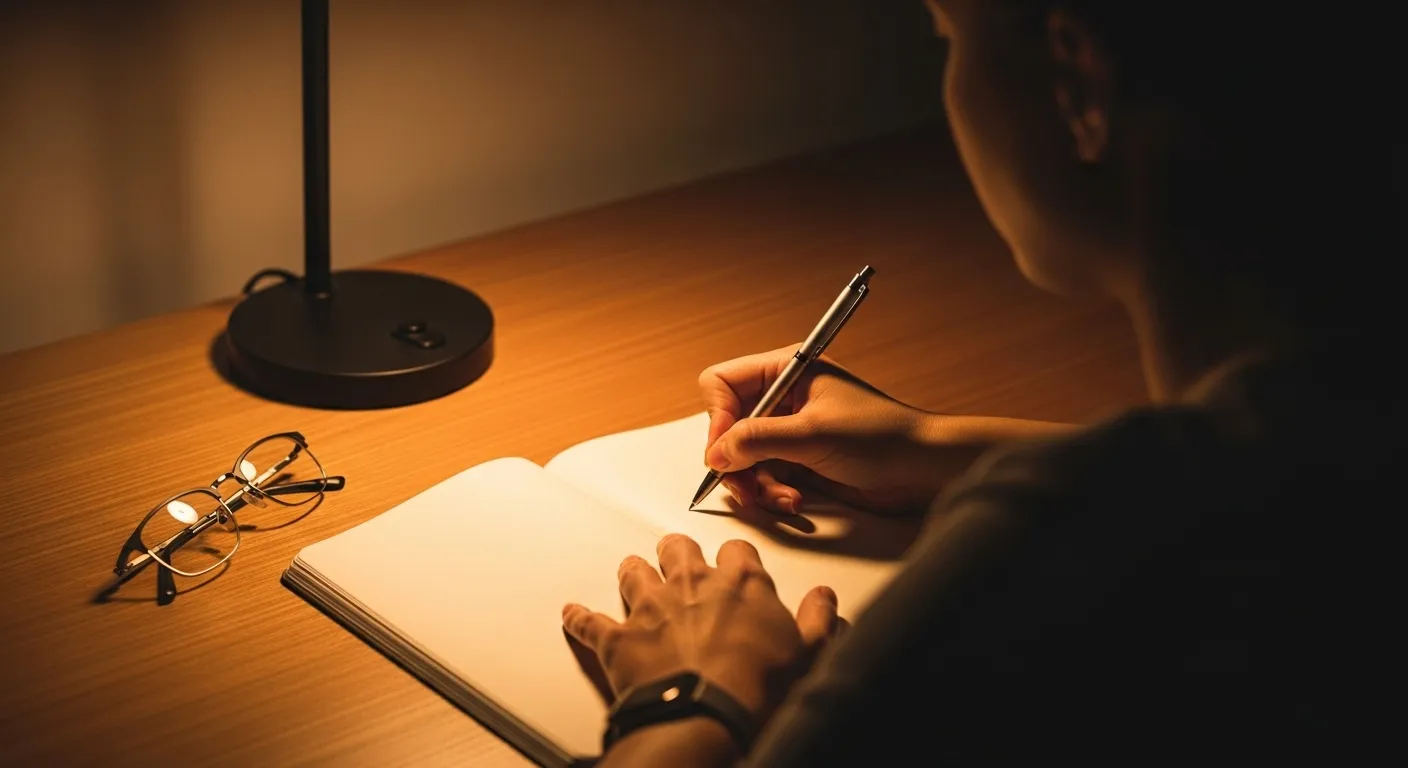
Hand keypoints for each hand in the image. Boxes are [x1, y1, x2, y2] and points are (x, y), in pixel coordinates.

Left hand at [562, 534, 838, 722]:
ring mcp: (651, 608)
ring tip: (633, 571)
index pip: (737, 550)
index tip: (735, 564)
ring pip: (634, 571)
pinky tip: (573, 613)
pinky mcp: (619, 639)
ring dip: (633, 573)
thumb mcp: (809, 653)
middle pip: (678, 548)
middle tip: (678, 556)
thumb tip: (825, 599)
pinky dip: (580, 618)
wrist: (707, 716)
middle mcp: (692, 584)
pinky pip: (590, 621)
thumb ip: (818, 619)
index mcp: (740, 583)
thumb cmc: (756, 687)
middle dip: (677, 551)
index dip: (735, 558)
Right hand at [698, 346, 979, 514]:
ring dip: (755, 483)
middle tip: (744, 486)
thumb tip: (716, 453)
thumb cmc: (880, 437)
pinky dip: (773, 493)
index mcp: (786, 370)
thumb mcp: (812, 435)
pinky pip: (765, 476)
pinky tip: (796, 502)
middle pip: (728, 425)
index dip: (717, 418)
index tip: (725, 451)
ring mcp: (789, 429)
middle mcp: (783, 397)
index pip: (721, 383)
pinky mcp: (799, 459)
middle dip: (735, 460)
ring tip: (781, 499)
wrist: (923, 468)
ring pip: (743, 457)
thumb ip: (758, 440)